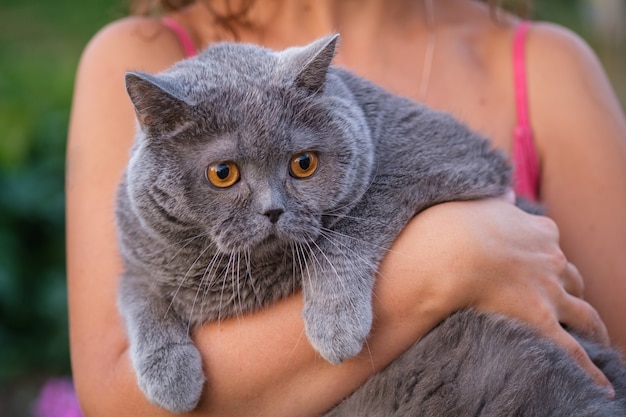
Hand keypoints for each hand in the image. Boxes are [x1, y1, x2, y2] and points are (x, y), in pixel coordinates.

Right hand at [395, 198, 611, 392]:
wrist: (452, 249)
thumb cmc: (458, 224)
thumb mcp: (481, 203)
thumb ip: (498, 200)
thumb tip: (506, 194)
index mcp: (538, 231)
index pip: (552, 245)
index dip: (550, 257)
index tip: (544, 264)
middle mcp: (551, 259)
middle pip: (571, 277)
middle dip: (572, 289)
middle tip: (567, 300)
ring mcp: (550, 291)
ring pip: (584, 314)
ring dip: (594, 328)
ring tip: (598, 339)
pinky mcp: (541, 319)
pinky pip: (573, 351)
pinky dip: (591, 371)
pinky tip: (602, 386)